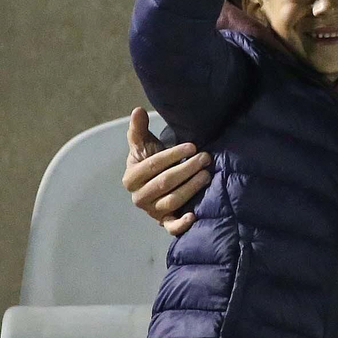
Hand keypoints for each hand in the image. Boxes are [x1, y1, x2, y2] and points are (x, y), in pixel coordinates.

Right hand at [122, 106, 211, 236]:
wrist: (155, 182)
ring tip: (207, 175)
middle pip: (165, 183)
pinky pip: (171, 227)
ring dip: (191, 188)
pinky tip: (193, 215)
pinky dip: (181, 224)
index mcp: (131, 178)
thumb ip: (138, 129)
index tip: (192, 146)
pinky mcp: (163, 221)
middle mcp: (139, 197)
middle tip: (206, 158)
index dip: (173, 155)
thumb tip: (137, 110)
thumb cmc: (150, 160)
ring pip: (171, 201)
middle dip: (187, 169)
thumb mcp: (143, 144)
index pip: (153, 165)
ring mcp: (151, 211)